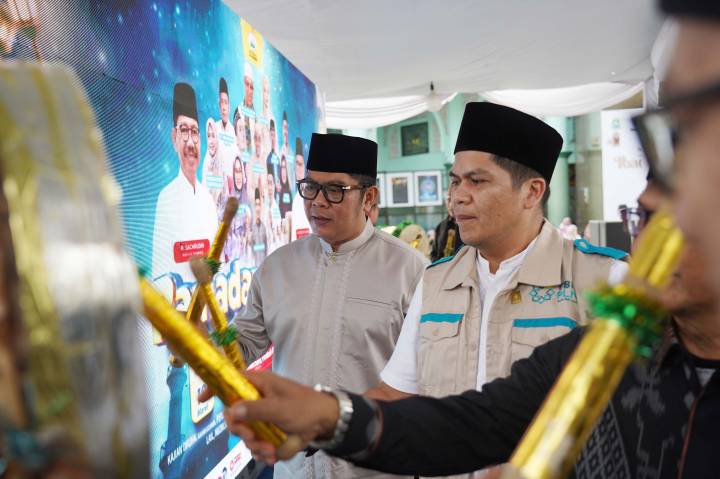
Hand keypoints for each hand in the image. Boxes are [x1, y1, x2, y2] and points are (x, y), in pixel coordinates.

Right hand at [199, 370, 339, 463]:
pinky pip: (256, 445)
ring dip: (254, 445)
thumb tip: (231, 410)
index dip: (215, 386)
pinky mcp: (267, 432)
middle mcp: (256, 399)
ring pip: (244, 434)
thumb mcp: (280, 407)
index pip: (230, 379)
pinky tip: (273, 455)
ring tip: (270, 450)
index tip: (202, 399)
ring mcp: (261, 417)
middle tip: (252, 437)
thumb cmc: (305, 407)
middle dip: (241, 430)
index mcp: (259, 384)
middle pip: (233, 415)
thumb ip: (256, 409)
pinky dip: (262, 452)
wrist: (326, 422)